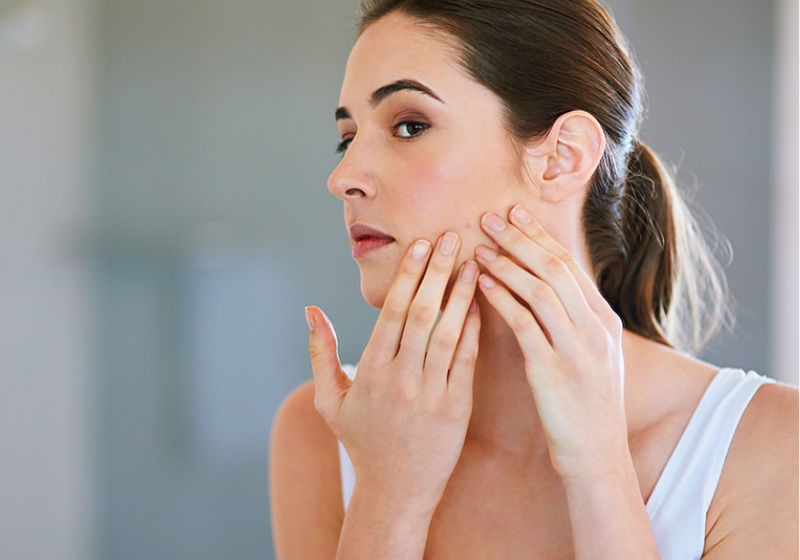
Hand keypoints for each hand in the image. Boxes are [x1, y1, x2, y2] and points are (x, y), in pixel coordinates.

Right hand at [307, 232, 480, 512]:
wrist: (396, 490)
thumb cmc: (361, 440)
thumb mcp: (328, 399)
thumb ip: (321, 352)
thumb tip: (311, 310)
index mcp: (371, 372)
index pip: (393, 312)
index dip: (409, 275)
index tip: (422, 244)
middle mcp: (401, 379)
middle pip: (423, 314)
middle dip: (438, 271)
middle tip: (452, 237)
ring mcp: (431, 394)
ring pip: (449, 333)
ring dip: (462, 294)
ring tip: (474, 261)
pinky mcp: (457, 408)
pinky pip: (467, 361)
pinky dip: (474, 330)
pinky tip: (481, 303)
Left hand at [474, 205, 627, 480]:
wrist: (598, 456)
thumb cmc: (587, 408)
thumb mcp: (594, 357)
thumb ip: (576, 322)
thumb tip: (551, 290)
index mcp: (604, 321)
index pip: (569, 265)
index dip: (539, 236)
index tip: (515, 213)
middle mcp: (594, 327)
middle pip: (555, 268)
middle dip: (521, 238)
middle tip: (490, 215)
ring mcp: (576, 348)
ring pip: (541, 290)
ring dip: (507, 263)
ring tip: (479, 245)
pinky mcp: (554, 369)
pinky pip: (525, 323)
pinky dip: (503, 298)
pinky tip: (482, 284)